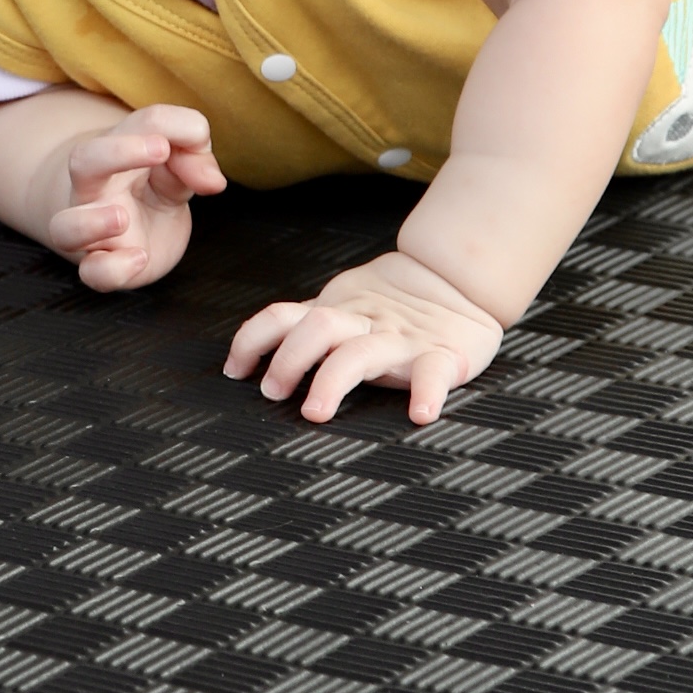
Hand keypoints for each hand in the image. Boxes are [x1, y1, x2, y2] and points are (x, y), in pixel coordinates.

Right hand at [48, 107, 224, 290]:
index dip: (167, 125)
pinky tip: (140, 258)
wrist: (133, 228)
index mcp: (119, 151)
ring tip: (122, 217)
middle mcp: (97, 187)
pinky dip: (112, 269)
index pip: (141, 122)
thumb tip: (213, 181)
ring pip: (64, 227)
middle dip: (118, 151)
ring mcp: (92, 229)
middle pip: (83, 159)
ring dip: (90, 221)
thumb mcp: (180, 164)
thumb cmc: (153, 186)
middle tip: (160, 150)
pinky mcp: (104, 265)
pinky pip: (93, 272)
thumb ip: (196, 158)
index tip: (189, 140)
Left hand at [225, 251, 504, 426]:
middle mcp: (364, 323)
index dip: (253, 340)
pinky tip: (421, 413)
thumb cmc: (394, 304)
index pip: (284, 317)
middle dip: (289, 359)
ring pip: (361, 353)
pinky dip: (427, 392)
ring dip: (333, 380)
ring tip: (315, 411)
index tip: (235, 371)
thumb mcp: (345, 308)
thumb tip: (251, 361)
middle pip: (318, 328)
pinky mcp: (444, 354)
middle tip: (272, 393)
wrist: (457, 278)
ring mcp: (402, 339)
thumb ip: (308, 328)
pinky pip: (434, 372)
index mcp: (337, 313)